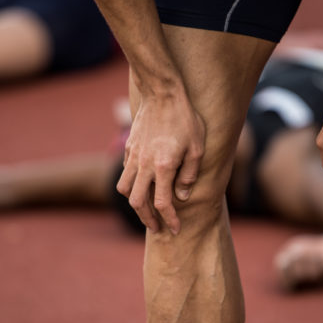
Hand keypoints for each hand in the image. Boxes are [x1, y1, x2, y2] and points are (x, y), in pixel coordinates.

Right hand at [116, 91, 204, 233]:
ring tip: (145, 209)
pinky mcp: (129, 147)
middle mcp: (144, 164)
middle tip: (157, 228)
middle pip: (138, 202)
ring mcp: (133, 156)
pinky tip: (142, 185)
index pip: (164, 203)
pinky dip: (131, 184)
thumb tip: (181, 197)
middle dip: (147, 219)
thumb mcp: (197, 148)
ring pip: (125, 188)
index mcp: (163, 166)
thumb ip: (189, 175)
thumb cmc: (185, 119)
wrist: (162, 92)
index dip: (170, 220)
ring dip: (134, 203)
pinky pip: (125, 172)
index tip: (175, 229)